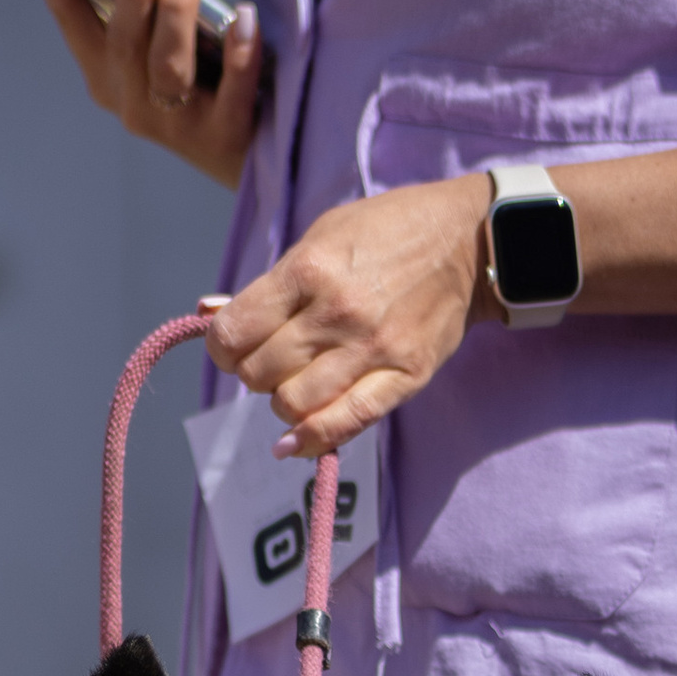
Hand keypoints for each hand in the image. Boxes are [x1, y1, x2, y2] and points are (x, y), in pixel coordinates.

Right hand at [8, 0, 260, 188]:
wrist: (253, 160)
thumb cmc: (201, 86)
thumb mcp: (157, 49)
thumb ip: (143, 10)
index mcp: (105, 76)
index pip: (68, 16)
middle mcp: (133, 104)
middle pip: (124, 40)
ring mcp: (177, 127)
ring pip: (169, 64)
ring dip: (177, 6)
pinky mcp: (224, 139)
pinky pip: (232, 93)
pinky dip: (239, 54)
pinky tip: (244, 16)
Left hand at [202, 178, 495, 457]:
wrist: (466, 243)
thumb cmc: (387, 233)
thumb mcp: (321, 237)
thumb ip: (270, 282)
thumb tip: (209, 312)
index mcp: (309, 269)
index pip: (235, 332)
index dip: (221, 347)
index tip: (232, 346)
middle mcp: (336, 312)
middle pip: (259, 373)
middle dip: (251, 374)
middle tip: (268, 363)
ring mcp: (372, 349)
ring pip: (293, 403)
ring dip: (282, 402)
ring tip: (294, 386)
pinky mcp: (404, 378)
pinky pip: (346, 422)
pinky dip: (312, 440)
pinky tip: (294, 442)